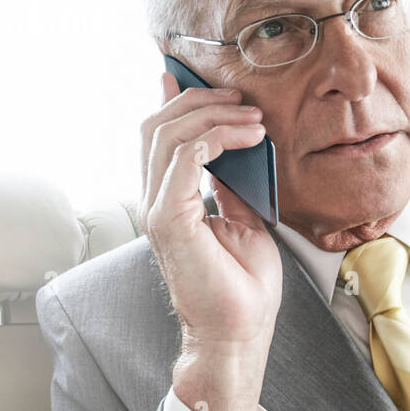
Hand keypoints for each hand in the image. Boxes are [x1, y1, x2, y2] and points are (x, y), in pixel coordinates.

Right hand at [138, 72, 282, 357]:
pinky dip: (218, 138)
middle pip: (157, 127)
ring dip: (214, 117)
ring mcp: (158, 210)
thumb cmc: (242, 287)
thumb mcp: (243, 220)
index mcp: (169, 200)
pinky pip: (187, 158)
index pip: (158, 138)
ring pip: (167, 135)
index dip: (173, 101)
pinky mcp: (170, 220)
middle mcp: (156, 201)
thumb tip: (236, 150)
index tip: (194, 77)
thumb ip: (231, 184)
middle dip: (199, 101)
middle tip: (241, 100)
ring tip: (253, 119)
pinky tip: (249, 139)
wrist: (238, 333)